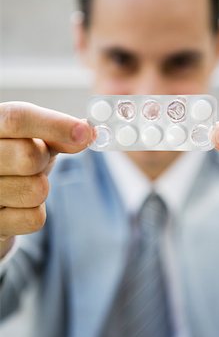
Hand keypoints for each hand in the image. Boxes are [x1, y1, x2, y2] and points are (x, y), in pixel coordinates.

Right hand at [0, 102, 94, 256]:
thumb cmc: (14, 160)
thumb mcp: (34, 140)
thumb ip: (57, 135)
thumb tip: (86, 132)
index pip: (18, 118)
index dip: (55, 125)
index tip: (85, 133)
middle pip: (28, 156)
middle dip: (44, 161)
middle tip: (37, 162)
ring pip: (35, 190)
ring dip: (40, 189)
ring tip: (22, 184)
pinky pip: (34, 218)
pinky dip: (35, 212)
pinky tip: (18, 206)